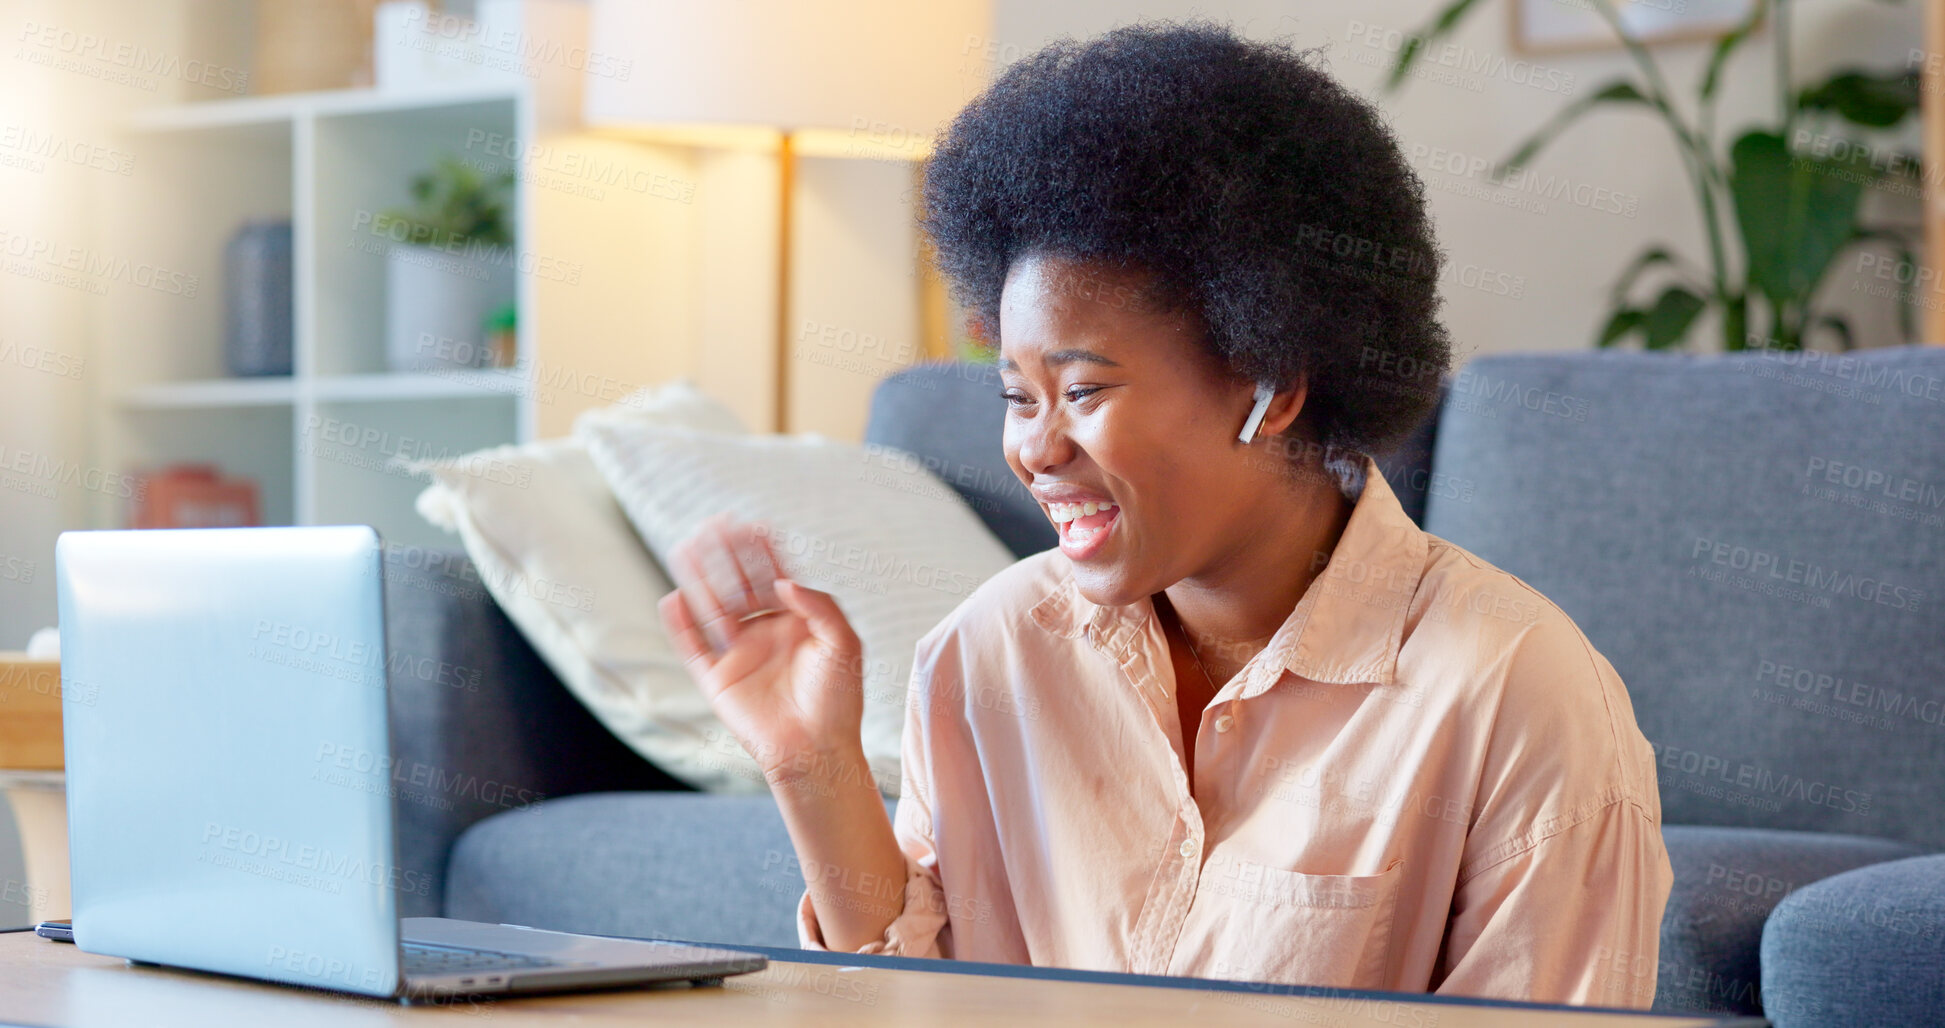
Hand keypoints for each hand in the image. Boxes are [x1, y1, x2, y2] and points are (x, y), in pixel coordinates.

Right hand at [658, 514, 865, 778]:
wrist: (817, 750)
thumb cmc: (838, 700)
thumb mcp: (844, 644)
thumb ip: (820, 606)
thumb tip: (783, 582)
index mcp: (796, 623)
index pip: (774, 576)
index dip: (762, 551)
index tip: (752, 524)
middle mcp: (765, 634)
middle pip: (739, 585)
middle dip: (727, 556)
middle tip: (714, 525)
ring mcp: (739, 656)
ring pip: (712, 608)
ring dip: (699, 578)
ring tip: (684, 547)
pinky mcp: (718, 681)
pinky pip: (694, 647)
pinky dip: (682, 625)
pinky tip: (673, 598)